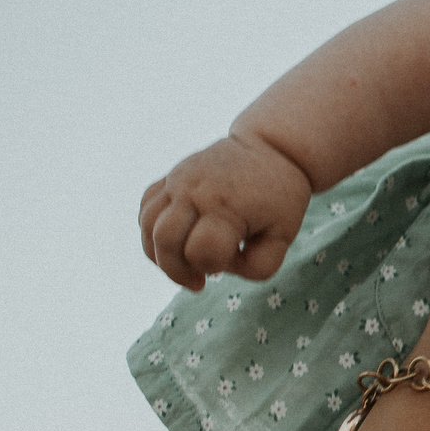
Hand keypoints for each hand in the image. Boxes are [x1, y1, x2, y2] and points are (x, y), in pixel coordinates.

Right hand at [138, 134, 312, 290]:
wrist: (270, 149)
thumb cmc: (279, 198)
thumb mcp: (283, 237)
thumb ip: (258, 266)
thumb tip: (219, 269)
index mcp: (226, 205)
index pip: (201, 250)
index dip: (213, 266)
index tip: (231, 263)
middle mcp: (195, 190)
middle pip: (165, 240)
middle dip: (177, 271)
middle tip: (199, 281)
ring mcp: (178, 179)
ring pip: (147, 226)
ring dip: (160, 256)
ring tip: (184, 265)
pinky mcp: (170, 176)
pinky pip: (146, 209)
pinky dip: (151, 233)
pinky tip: (174, 244)